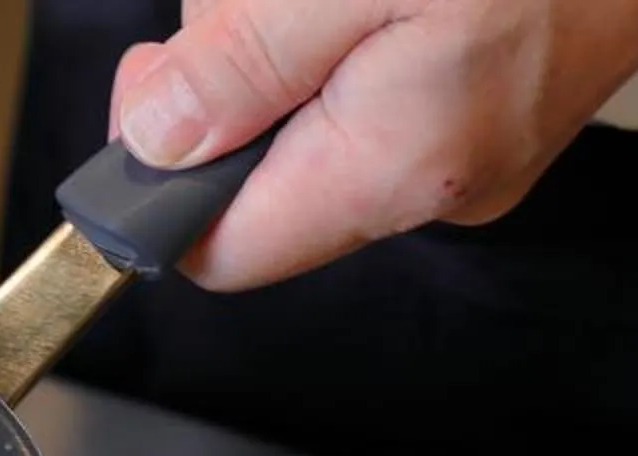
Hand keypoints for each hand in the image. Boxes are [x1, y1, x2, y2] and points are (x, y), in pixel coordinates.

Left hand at [108, 0, 637, 289]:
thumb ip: (243, 62)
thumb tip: (151, 139)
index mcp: (396, 171)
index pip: (215, 251)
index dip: (154, 177)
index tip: (158, 78)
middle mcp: (435, 184)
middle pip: (255, 174)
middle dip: (231, 73)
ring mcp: (467, 145)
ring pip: (306, 116)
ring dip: (285, 31)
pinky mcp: (486, 97)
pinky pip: (368, 80)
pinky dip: (343, 24)